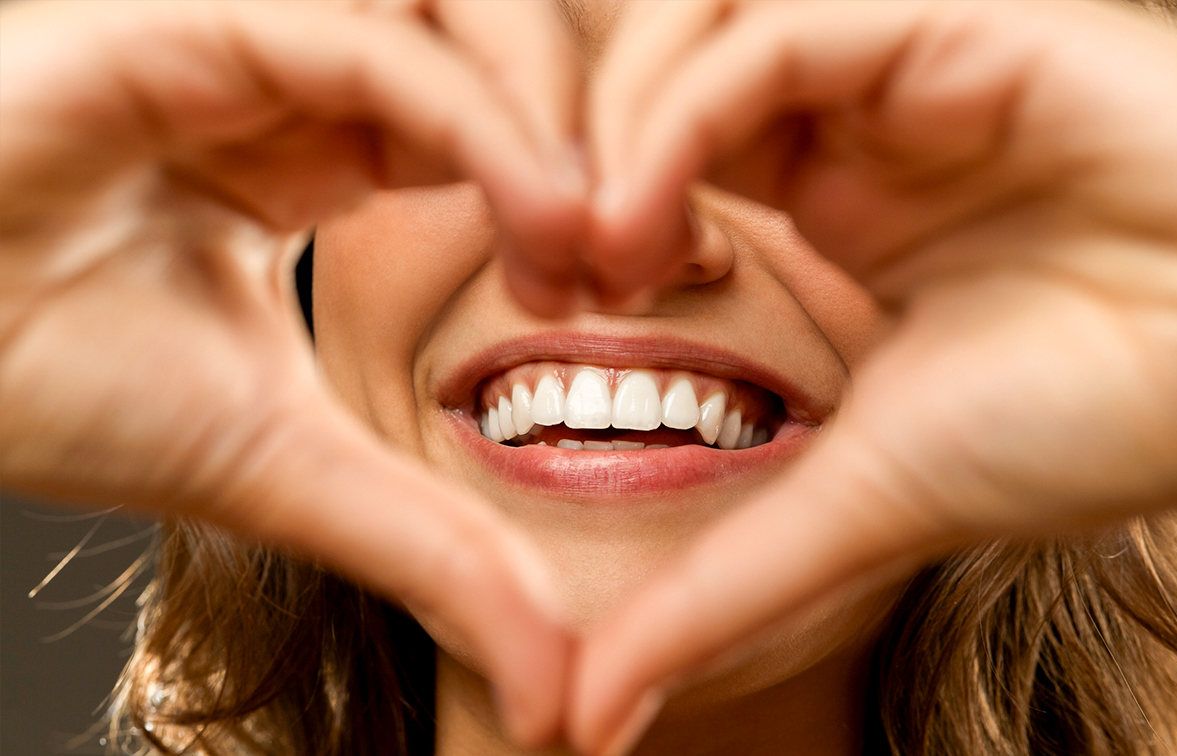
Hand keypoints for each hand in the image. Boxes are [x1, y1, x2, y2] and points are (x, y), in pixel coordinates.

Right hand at [0, 0, 583, 743]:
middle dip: (603, 142)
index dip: (593, 190)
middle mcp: (309, 82)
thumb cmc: (54, 384)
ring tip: (592, 247)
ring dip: (559, 120)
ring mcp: (260, 41)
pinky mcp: (199, 22)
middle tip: (646, 260)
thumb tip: (559, 694)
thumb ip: (433, 551)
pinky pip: (381, 43)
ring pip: (468, 13)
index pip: (511, 119)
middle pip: (515, 44)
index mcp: (327, 149)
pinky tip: (544, 221)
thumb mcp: (292, 468)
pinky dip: (483, 124)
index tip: (637, 286)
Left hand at [572, 1, 1176, 751]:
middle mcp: (850, 116)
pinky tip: (653, 214)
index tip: (546, 298)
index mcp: (831, 193)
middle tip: (544, 268)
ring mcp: (896, 59)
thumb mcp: (854, 502)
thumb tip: (589, 716)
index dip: (572, 208)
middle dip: (565, 156)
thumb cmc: (1092, 422)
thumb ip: (717, 591)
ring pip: (694, 28)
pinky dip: (682, 113)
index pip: (649, 146)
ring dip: (611, 129)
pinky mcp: (951, 19)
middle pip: (647, 72)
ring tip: (599, 251)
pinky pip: (774, 31)